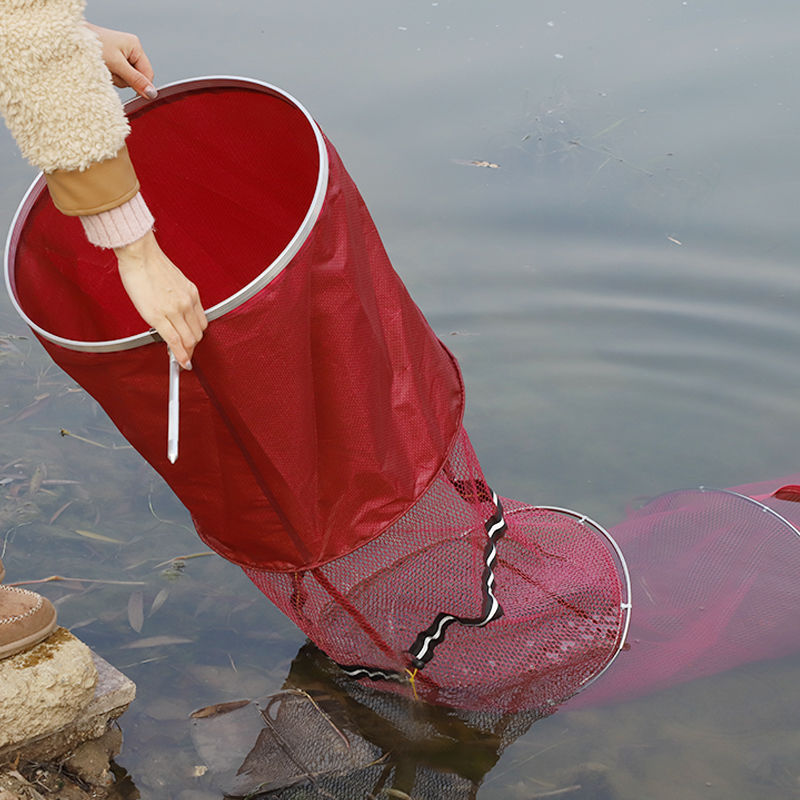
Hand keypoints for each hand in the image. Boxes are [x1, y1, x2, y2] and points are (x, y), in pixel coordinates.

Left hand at [86, 23, 157, 99]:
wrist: (70, 39)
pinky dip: (110, 76)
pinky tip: (103, 69)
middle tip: (111, 72)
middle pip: (138, 77)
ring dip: (115, 78)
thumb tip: (152, 94)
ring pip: (127, 79)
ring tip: (104, 68)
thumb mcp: (117, 65)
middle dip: (124, 79)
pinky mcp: (114, 60)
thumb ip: (135, 80)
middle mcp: (131, 50)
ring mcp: (122, 55)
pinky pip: (118, 76)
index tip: (134, 92)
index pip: (148, 74)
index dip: (142, 85)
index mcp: (135, 46)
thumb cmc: (92, 45)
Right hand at [114, 231, 206, 367]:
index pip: (202, 323)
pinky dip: (179, 354)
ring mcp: (175, 310)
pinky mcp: (159, 315)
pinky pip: (174, 340)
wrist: (140, 254)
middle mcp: (187, 302)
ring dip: (186, 353)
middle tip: (184, 354)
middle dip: (192, 347)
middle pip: (197, 334)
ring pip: (188, 340)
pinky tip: (180, 362)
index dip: (197, 336)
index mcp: (192, 294)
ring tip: (180, 358)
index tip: (191, 344)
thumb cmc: (151, 265)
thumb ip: (180, 298)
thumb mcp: (176, 281)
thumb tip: (177, 314)